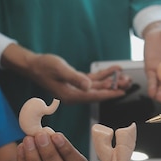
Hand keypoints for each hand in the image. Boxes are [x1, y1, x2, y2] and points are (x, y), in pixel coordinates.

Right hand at [1, 44, 124, 103]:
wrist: (33, 65)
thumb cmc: (44, 66)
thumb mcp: (60, 69)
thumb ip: (75, 78)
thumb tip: (89, 86)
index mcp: (71, 96)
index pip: (93, 96)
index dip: (108, 94)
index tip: (121, 92)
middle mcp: (75, 95)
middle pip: (98, 93)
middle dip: (113, 87)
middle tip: (127, 82)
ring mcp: (75, 89)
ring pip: (97, 87)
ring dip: (110, 81)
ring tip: (123, 77)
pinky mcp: (75, 82)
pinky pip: (92, 81)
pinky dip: (102, 75)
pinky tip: (112, 70)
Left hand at [15, 131, 92, 160]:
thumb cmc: (60, 160)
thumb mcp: (65, 152)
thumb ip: (58, 143)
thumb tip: (46, 133)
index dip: (68, 151)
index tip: (57, 136)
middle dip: (49, 154)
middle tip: (40, 136)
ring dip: (34, 159)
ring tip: (28, 140)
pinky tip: (21, 147)